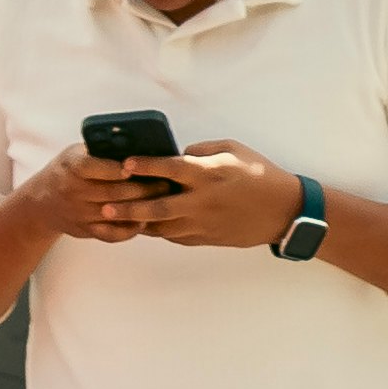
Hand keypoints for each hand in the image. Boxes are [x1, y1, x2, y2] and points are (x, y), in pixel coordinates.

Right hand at [11, 141, 185, 247]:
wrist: (42, 202)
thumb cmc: (67, 170)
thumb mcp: (76, 153)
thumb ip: (100, 150)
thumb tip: (137, 144)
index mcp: (72, 167)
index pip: (96, 168)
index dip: (118, 168)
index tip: (138, 166)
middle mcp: (74, 191)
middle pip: (113, 192)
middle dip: (142, 188)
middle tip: (166, 183)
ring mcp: (80, 214)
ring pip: (115, 214)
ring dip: (142, 208)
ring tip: (163, 200)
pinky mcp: (85, 231)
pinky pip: (112, 234)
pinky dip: (130, 230)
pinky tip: (145, 220)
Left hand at [117, 135, 310, 251]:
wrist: (282, 210)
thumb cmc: (259, 173)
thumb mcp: (233, 150)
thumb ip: (202, 151)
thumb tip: (178, 155)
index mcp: (208, 174)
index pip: (168, 168)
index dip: (144, 166)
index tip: (124, 164)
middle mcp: (201, 201)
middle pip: (157, 206)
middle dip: (129, 207)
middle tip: (105, 207)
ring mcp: (203, 223)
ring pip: (162, 226)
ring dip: (140, 222)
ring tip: (118, 219)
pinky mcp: (206, 238)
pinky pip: (176, 236)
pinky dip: (161, 230)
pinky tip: (148, 225)